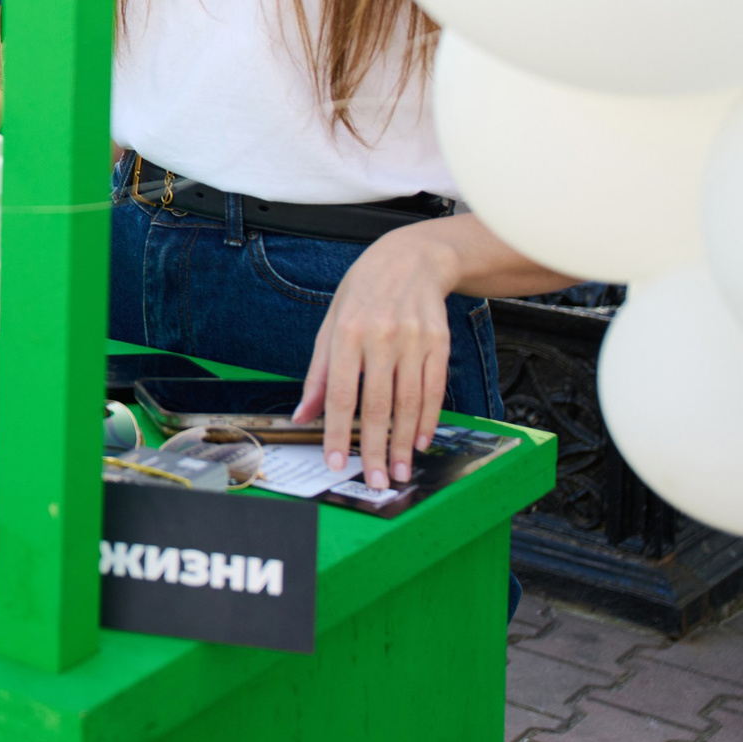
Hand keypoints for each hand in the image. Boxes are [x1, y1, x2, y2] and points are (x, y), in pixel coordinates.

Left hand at [291, 222, 459, 490]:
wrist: (410, 260)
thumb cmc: (361, 294)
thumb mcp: (330, 324)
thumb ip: (318, 373)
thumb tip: (303, 414)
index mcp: (347, 332)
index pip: (340, 393)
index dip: (336, 431)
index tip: (334, 461)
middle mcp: (381, 337)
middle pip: (378, 404)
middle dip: (376, 448)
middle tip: (375, 480)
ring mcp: (414, 341)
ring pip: (410, 403)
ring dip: (404, 442)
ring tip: (399, 470)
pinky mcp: (439, 344)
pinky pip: (434, 390)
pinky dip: (428, 420)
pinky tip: (420, 441)